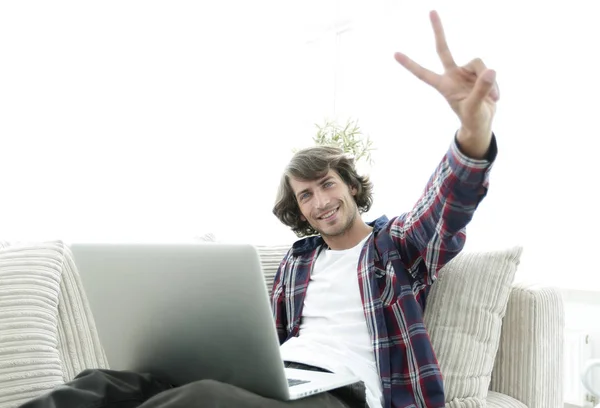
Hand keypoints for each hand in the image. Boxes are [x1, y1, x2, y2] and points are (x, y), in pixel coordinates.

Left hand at [394, 10, 498, 158]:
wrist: (483, 123)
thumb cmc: (473, 119)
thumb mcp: (475, 108)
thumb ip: (481, 90)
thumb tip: (491, 71)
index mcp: (444, 86)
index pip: (423, 73)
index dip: (410, 64)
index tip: (395, 54)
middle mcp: (453, 75)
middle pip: (444, 50)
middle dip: (438, 31)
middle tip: (431, 11)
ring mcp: (466, 73)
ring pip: (478, 64)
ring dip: (488, 81)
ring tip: (492, 98)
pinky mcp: (480, 74)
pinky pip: (489, 71)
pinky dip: (494, 85)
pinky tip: (495, 98)